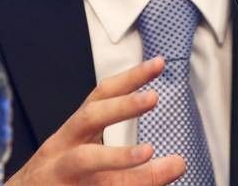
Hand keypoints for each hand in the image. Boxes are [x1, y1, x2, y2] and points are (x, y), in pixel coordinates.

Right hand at [6, 57, 185, 184]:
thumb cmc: (59, 181)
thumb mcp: (91, 163)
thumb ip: (130, 162)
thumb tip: (179, 163)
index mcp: (74, 134)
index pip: (101, 97)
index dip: (129, 79)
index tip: (158, 64)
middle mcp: (63, 149)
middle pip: (89, 118)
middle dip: (121, 107)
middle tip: (153, 98)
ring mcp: (58, 174)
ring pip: (85, 160)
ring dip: (118, 156)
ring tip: (147, 152)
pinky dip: (118, 182)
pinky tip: (140, 183)